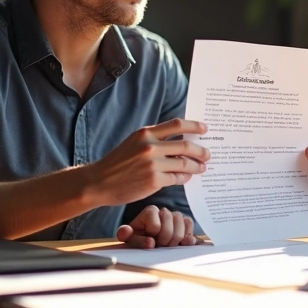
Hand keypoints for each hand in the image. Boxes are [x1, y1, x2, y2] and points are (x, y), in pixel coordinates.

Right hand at [85, 118, 209, 206]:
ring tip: (202, 167)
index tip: (205, 129)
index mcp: (146, 133)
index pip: (177, 125)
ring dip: (196, 166)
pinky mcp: (154, 181)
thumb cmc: (118, 163)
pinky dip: (185, 177)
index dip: (194, 126)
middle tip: (208, 154)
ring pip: (184, 164)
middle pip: (186, 145)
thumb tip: (181, 141)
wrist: (98, 182)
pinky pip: (177, 178)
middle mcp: (150, 146)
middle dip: (201, 150)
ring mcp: (153, 164)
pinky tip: (187, 177)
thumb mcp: (134, 143)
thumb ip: (155, 140)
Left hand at [116, 205, 196, 247]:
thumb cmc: (137, 238)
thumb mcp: (129, 238)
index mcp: (150, 211)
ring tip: (169, 245)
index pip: (156, 225)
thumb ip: (131, 237)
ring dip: (177, 237)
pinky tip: (181, 243)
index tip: (150, 242)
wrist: (146, 242)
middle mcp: (164, 211)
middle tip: (161, 245)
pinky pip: (190, 223)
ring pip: (183, 220)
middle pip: (171, 219)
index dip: (154, 236)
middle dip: (166, 237)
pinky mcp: (184, 221)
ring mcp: (175, 215)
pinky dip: (187, 233)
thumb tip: (150, 242)